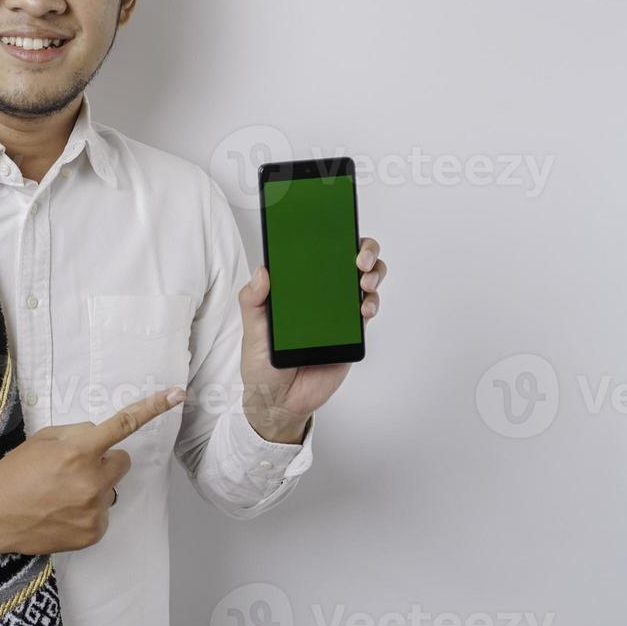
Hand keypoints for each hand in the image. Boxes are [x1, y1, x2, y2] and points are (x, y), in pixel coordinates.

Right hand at [0, 386, 185, 556]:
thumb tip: (100, 436)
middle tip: (72, 469)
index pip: (124, 424)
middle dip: (104, 462)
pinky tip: (62, 512)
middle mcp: (92, 481)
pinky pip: (102, 513)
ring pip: (110, 488)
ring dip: (93, 488)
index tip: (177, 395)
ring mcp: (95, 510)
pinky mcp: (93, 533)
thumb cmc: (15, 472)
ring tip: (60, 495)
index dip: (152, 408)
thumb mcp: (44, 439)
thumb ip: (77, 434)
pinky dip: (87, 511)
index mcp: (79, 451)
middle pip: (121, 461)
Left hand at [237, 237, 387, 442]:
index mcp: (296, 285)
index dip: (329, 233)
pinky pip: (368, 309)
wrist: (279, 401)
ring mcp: (338, 310)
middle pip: (351, 258)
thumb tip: (263, 270)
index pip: (317, 251)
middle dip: (363, 248)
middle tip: (358, 258)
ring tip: (364, 281)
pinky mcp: (351, 332)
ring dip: (374, 272)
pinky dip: (371, 303)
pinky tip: (364, 307)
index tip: (336, 224)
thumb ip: (253, 300)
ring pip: (366, 279)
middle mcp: (321, 292)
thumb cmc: (262, 362)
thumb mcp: (252, 328)